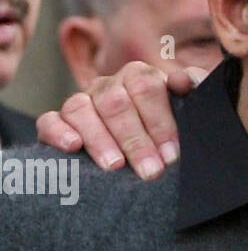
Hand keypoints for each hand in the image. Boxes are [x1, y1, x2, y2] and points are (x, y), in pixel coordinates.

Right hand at [36, 63, 206, 177]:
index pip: (146, 86)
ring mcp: (82, 104)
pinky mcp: (58, 124)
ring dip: (99, 138)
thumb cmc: (171, 137)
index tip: (172, 154)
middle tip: (151, 171)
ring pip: (80, 108)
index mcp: (140, 79)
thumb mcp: (190, 115)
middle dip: (135, 139)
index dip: (159, 120)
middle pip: (115, 101)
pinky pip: (49, 121)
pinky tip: (72, 147)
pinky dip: (58, 132)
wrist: (147, 159)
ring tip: (115, 167)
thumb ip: (195, 92)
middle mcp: (109, 87)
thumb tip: (184, 81)